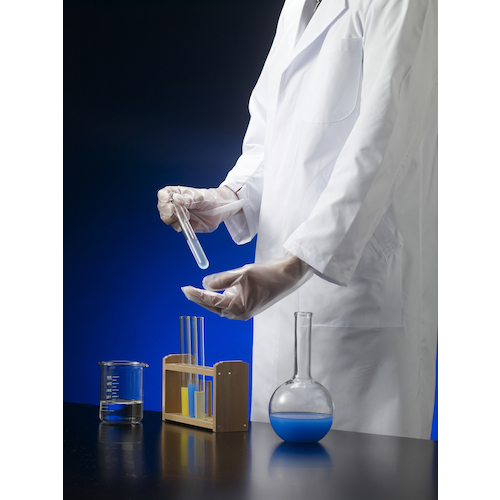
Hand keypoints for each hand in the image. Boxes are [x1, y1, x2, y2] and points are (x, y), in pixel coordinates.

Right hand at [157, 185, 242, 232]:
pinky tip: (189, 222)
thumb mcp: (199, 197)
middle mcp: (175, 204)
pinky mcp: (183, 224)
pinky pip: (176, 227)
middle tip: (179, 211)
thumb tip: (176, 199)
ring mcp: (178, 215)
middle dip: (168, 211)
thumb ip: (187, 199)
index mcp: (177, 193)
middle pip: (162, 209)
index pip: (163, 195)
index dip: (163, 200)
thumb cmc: (210, 199)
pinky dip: (181, 226)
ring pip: (167, 219)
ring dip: (175, 219)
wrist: (220, 210)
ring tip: (188, 215)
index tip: (168, 204)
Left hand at [181, 253, 312, 319]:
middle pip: (214, 307)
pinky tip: (214, 293)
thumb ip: (222, 279)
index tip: (185, 289)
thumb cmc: (268, 274)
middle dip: (200, 299)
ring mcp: (245, 311)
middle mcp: (240, 313)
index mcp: (238, 307)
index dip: (197, 295)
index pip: (211, 301)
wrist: (287, 276)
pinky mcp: (248, 307)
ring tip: (196, 292)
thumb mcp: (242, 273)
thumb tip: (206, 284)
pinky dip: (220, 300)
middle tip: (187, 291)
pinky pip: (229, 305)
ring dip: (209, 300)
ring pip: (221, 307)